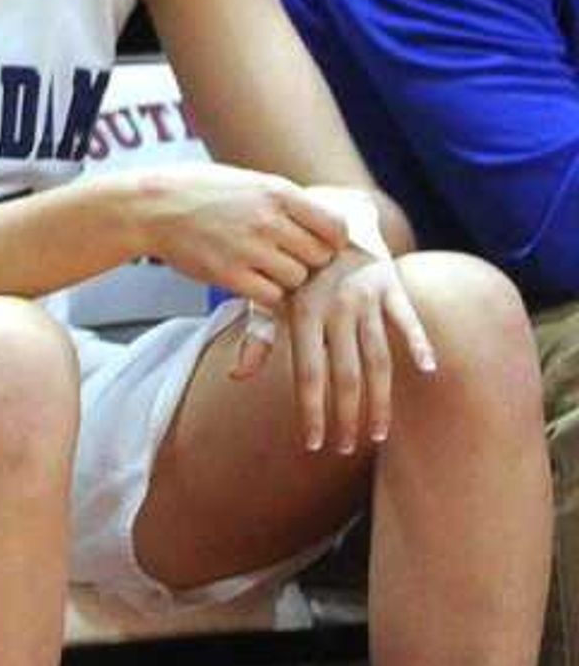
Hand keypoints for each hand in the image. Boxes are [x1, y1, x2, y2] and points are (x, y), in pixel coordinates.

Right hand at [123, 163, 355, 309]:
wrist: (151, 207)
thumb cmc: (201, 191)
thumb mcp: (250, 182)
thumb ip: (288, 203)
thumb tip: (327, 226)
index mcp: (278, 192)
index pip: (336, 227)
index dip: (332, 240)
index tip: (319, 244)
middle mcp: (268, 220)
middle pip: (320, 257)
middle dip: (308, 260)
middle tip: (286, 257)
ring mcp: (249, 249)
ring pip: (298, 279)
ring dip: (286, 279)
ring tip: (264, 267)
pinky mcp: (229, 275)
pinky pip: (271, 296)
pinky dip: (266, 293)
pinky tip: (250, 279)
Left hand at [229, 235, 437, 454]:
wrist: (327, 216)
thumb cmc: (294, 268)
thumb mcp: (269, 296)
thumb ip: (258, 336)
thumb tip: (237, 377)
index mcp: (301, 313)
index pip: (307, 373)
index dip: (311, 410)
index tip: (315, 444)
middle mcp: (334, 307)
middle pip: (345, 374)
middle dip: (345, 417)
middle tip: (344, 449)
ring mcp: (367, 296)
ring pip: (378, 358)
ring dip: (380, 400)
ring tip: (377, 434)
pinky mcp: (392, 285)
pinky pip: (407, 319)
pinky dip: (419, 342)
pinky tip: (428, 370)